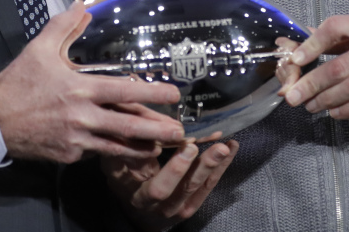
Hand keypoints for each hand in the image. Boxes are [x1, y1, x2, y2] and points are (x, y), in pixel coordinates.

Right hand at [0, 1, 183, 162]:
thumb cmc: (18, 83)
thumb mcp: (40, 49)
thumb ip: (64, 26)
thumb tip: (82, 5)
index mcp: (80, 89)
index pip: (124, 91)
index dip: (151, 93)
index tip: (173, 93)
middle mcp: (82, 117)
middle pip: (128, 126)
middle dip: (157, 130)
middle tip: (180, 132)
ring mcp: (76, 140)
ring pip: (117, 148)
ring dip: (142, 149)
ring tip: (162, 148)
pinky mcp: (68, 156)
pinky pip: (96, 154)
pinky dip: (112, 154)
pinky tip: (127, 152)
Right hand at [102, 138, 238, 231]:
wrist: (140, 214)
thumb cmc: (127, 184)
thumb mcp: (116, 172)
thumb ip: (122, 156)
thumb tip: (129, 133)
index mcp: (142, 197)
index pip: (159, 187)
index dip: (174, 168)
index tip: (185, 145)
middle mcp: (164, 205)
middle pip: (184, 187)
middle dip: (198, 165)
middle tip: (208, 144)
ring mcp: (181, 206)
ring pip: (200, 185)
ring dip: (214, 164)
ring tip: (224, 145)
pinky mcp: (194, 203)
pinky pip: (210, 185)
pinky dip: (222, 166)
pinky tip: (231, 148)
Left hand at [281, 14, 348, 118]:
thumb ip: (340, 39)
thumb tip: (299, 45)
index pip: (335, 28)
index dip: (311, 45)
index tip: (294, 61)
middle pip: (339, 66)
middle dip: (311, 83)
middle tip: (292, 96)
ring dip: (325, 100)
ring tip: (310, 106)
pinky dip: (347, 111)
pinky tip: (334, 113)